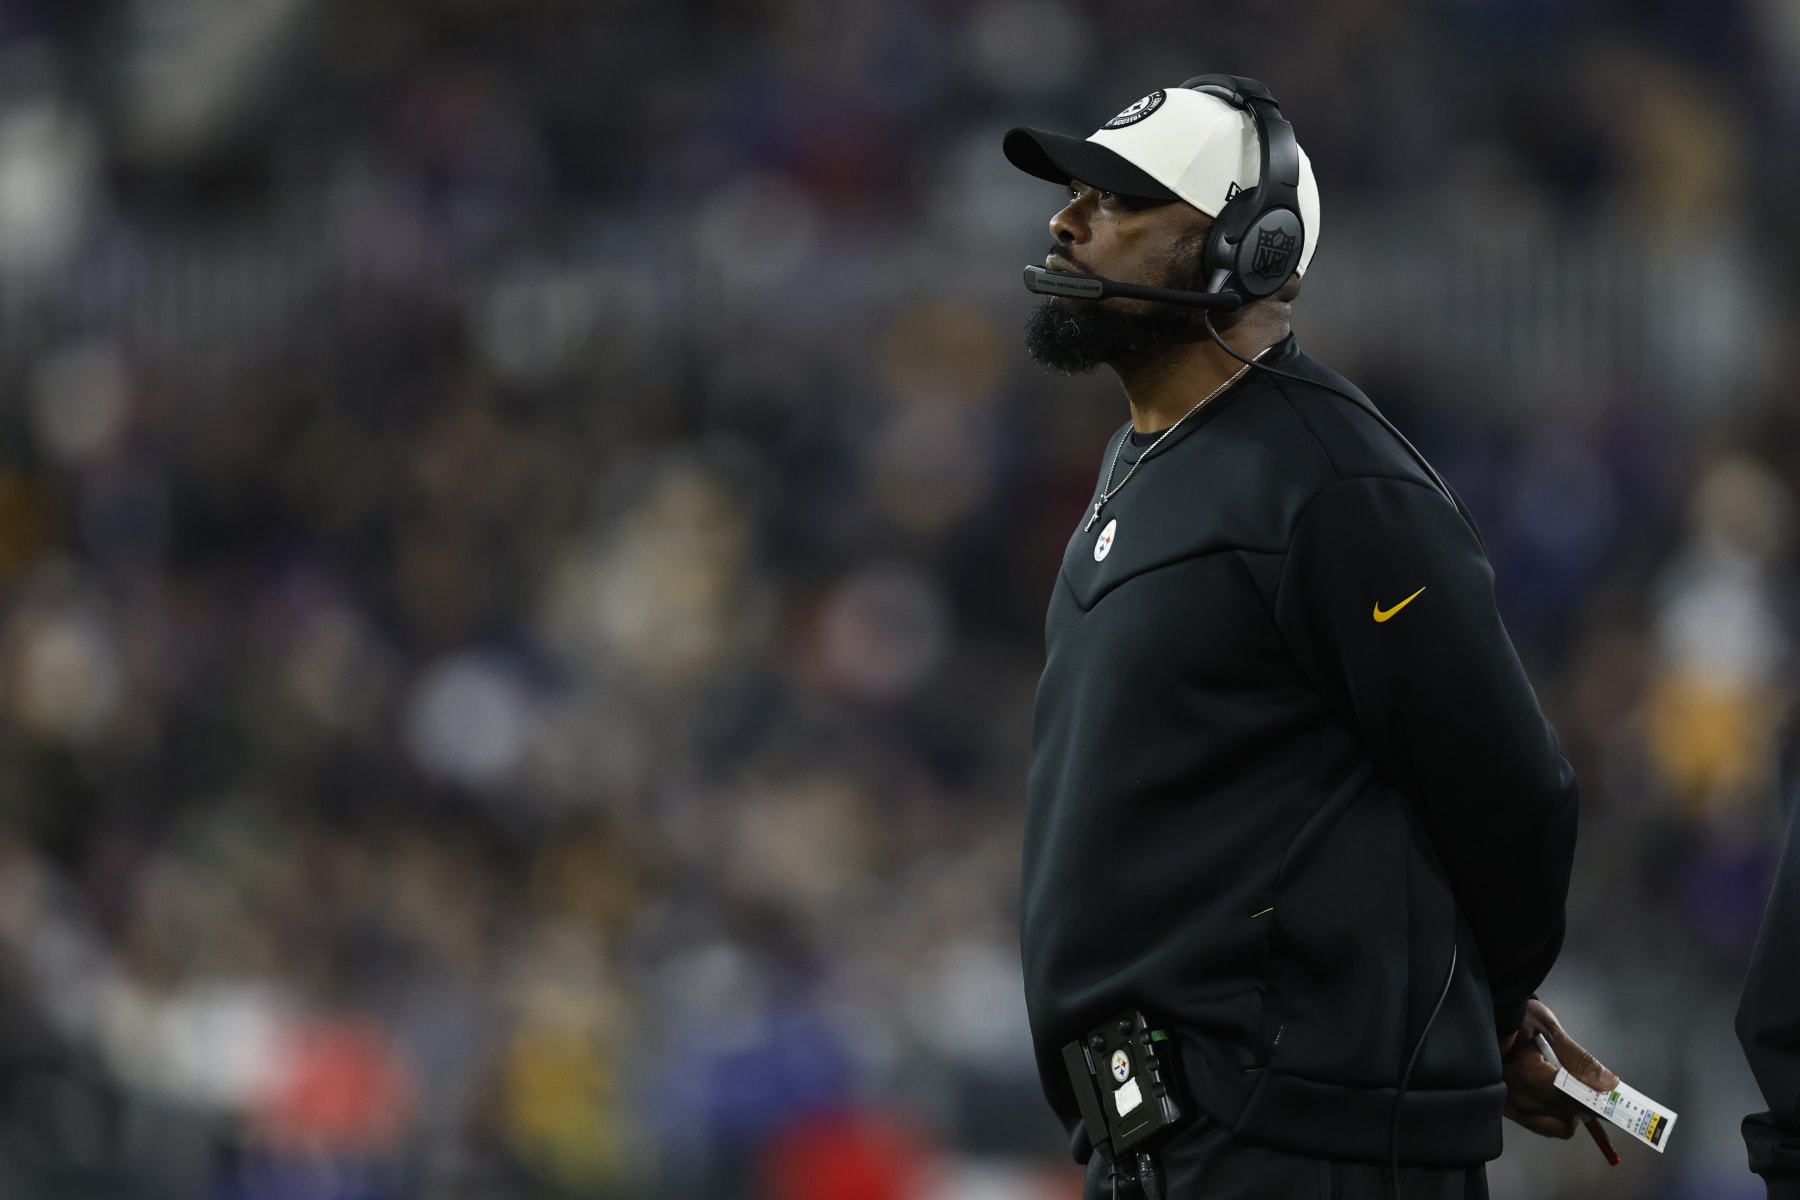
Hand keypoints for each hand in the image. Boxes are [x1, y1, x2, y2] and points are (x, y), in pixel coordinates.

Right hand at [1498, 998, 1619, 1138]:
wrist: (1480, 1013)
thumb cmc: (1513, 1014)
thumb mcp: (1547, 1028)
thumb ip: (1579, 1059)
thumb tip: (1608, 1083)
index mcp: (1526, 1075)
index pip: (1574, 1101)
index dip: (1600, 1104)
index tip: (1619, 1106)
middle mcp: (1516, 1097)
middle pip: (1569, 1118)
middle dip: (1585, 1106)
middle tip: (1592, 1089)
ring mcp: (1510, 1106)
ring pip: (1557, 1127)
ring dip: (1569, 1113)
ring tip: (1565, 1088)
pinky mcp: (1506, 1109)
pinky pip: (1541, 1125)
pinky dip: (1553, 1115)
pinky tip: (1550, 1094)